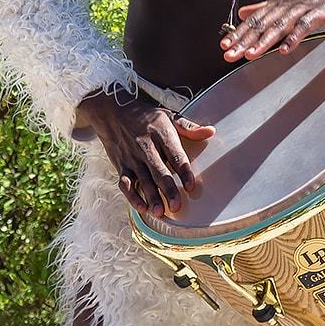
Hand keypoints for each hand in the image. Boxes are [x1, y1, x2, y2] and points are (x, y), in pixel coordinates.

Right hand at [74, 91, 214, 217]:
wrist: (113, 112)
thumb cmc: (146, 117)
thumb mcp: (168, 116)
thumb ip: (189, 127)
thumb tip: (210, 131)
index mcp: (161, 134)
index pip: (175, 155)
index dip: (183, 171)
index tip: (191, 186)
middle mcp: (146, 147)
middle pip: (159, 171)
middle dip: (167, 190)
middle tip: (176, 206)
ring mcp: (133, 157)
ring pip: (142, 180)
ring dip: (151, 197)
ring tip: (160, 212)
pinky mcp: (121, 165)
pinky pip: (125, 183)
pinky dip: (132, 197)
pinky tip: (142, 208)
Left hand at [220, 0, 324, 61]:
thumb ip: (266, 5)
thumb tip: (243, 13)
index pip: (255, 18)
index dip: (239, 32)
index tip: (225, 45)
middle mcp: (288, 2)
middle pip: (263, 23)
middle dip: (244, 40)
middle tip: (229, 54)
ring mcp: (304, 6)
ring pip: (280, 25)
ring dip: (264, 41)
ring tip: (250, 54)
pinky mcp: (321, 12)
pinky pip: (305, 26)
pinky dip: (294, 37)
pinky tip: (285, 49)